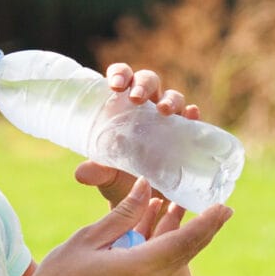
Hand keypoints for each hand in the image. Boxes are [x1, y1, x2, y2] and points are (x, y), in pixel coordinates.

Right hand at [18, 180, 229, 275]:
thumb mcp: (88, 238)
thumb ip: (122, 214)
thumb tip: (145, 188)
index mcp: (137, 268)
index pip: (182, 243)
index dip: (206, 224)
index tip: (224, 207)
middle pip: (185, 252)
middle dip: (207, 229)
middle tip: (226, 207)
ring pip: (172, 257)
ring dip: (183, 233)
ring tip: (192, 206)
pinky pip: (157, 263)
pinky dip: (162, 242)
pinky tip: (157, 219)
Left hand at [74, 62, 200, 209]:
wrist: (144, 201)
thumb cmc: (120, 179)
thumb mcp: (106, 176)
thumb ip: (96, 172)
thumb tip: (82, 173)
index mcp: (122, 107)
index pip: (122, 78)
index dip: (120, 73)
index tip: (115, 85)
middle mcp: (146, 107)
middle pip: (148, 81)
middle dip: (143, 84)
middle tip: (136, 99)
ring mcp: (168, 120)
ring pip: (173, 97)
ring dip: (170, 99)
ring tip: (164, 111)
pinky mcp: (185, 135)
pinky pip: (191, 119)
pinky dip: (192, 115)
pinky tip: (191, 114)